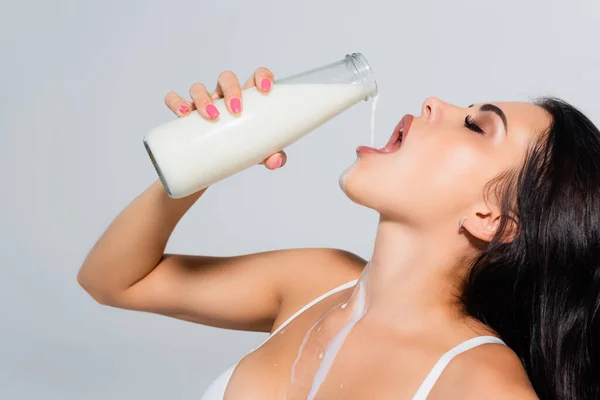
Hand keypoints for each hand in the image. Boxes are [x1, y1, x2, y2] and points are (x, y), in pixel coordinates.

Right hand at [163, 67, 286, 169]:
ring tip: (211, 117)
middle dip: (231, 89)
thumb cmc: (240, 149)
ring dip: (203, 98)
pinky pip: (175, 100)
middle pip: (226, 78)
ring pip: (199, 88)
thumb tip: (276, 160)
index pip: (256, 76)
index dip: (262, 76)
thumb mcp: (257, 154)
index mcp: (246, 99)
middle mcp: (223, 96)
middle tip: (235, 110)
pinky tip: (183, 114)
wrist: (212, 166)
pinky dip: (176, 102)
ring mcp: (203, 103)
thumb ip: (271, 156)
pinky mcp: (185, 115)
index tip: (266, 89)